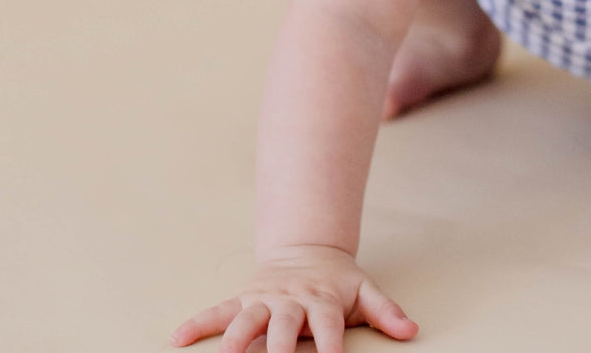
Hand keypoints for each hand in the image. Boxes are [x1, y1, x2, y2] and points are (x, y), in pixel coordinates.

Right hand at [170, 245, 418, 352]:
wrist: (307, 248)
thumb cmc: (338, 281)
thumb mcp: (365, 291)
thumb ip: (386, 312)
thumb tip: (411, 331)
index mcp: (322, 301)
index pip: (327, 329)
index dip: (329, 349)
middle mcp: (291, 300)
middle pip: (282, 327)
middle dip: (277, 351)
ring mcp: (264, 298)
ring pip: (246, 319)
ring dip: (234, 340)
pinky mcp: (244, 298)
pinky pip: (218, 310)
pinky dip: (199, 322)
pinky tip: (179, 337)